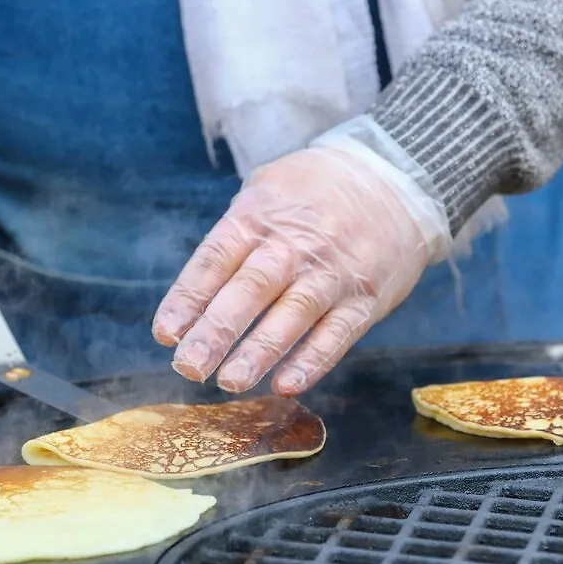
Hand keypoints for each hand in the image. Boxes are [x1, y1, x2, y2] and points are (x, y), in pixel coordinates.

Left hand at [153, 146, 433, 395]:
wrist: (396, 179)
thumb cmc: (318, 190)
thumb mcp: (268, 188)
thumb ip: (233, 235)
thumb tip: (193, 296)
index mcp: (261, 216)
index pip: (216, 259)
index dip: (189, 297)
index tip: (166, 333)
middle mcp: (295, 244)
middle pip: (250, 289)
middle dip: (216, 331)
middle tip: (189, 366)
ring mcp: (333, 272)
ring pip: (293, 314)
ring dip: (260, 351)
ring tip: (230, 381)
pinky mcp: (365, 297)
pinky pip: (337, 333)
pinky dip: (312, 360)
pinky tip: (287, 384)